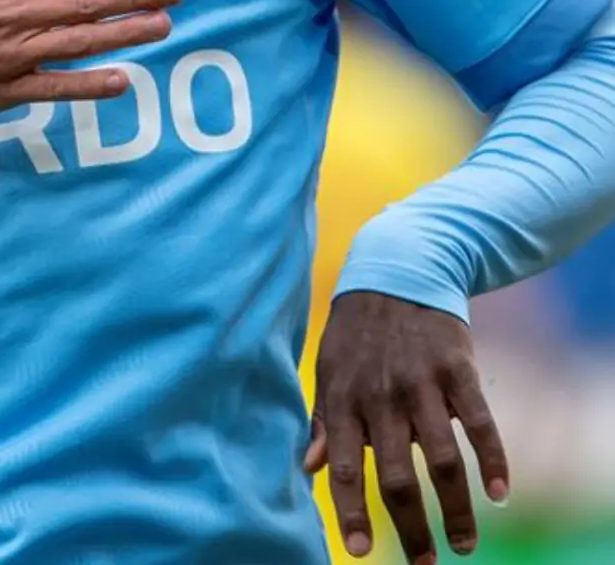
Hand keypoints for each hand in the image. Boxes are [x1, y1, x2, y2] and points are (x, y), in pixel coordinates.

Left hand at [308, 292, 509, 564]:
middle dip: (411, 527)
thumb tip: (306, 469)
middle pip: (397, 475)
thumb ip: (321, 421)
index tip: (358, 551)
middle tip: (425, 564)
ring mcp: (421, 382)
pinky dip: (493, 461)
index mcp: (343, 398)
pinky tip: (498, 494)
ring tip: (463, 544)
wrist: (396, 269)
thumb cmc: (357, 333)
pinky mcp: (457, 369)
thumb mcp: (329, 369)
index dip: (350, 511)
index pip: (342, 466)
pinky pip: (479, 423)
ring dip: (457, 508)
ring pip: (441, 459)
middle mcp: (381, 395)